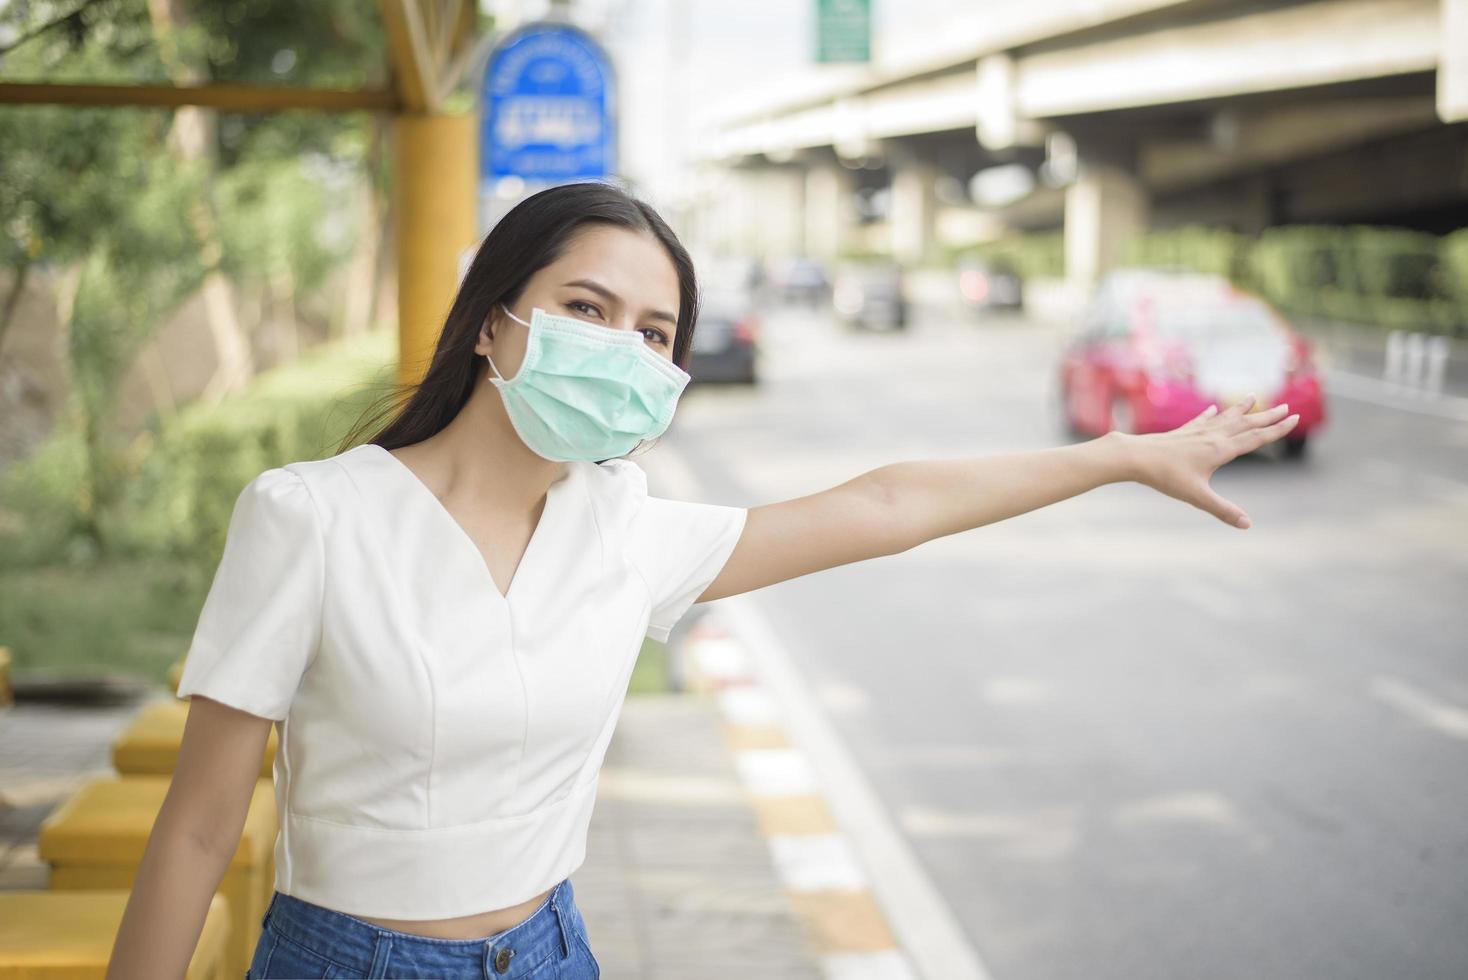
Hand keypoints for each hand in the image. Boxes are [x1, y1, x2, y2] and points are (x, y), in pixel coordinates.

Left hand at [1113, 394, 1299, 528]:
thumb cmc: (1165, 476)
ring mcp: (1196, 432)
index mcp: (1220, 450)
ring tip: (1253, 396)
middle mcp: (1211, 437)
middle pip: (1245, 424)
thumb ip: (1222, 510)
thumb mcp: (1196, 496)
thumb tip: (1247, 525)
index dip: (1276, 430)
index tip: (1294, 418)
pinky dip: (1210, 415)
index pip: (1255, 438)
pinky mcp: (1181, 433)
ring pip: (1225, 418)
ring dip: (1241, 409)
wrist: (1134, 457)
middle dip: (1266, 417)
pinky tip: (1213, 409)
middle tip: (1285, 406)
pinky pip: (1201, 420)